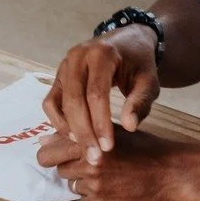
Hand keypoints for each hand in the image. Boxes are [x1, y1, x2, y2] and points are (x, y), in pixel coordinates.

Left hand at [37, 126, 193, 200]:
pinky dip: (95, 196)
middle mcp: (87, 166)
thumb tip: (44, 139)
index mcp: (86, 144)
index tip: (55, 156)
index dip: (50, 155)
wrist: (170, 172)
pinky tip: (114, 187)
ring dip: (84, 182)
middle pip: (60, 170)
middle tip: (90, 164)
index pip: (47, 154)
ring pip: (73, 186)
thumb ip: (77, 134)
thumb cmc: (142, 147)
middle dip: (71, 167)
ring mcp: (95, 188)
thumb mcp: (110, 132)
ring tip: (107, 175)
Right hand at [43, 25, 159, 159]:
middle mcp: (77, 56)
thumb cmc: (139, 64)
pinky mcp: (58, 75)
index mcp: (101, 54)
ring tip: (84, 149)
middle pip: (74, 99)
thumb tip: (129, 127)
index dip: (101, 123)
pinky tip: (73, 136)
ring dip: (69, 128)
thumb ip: (140, 103)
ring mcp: (64, 65)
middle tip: (95, 158)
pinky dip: (58, 120)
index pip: (96, 94)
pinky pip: (50, 100)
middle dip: (84, 132)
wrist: (127, 42)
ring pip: (59, 101)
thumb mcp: (149, 81)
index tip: (108, 148)